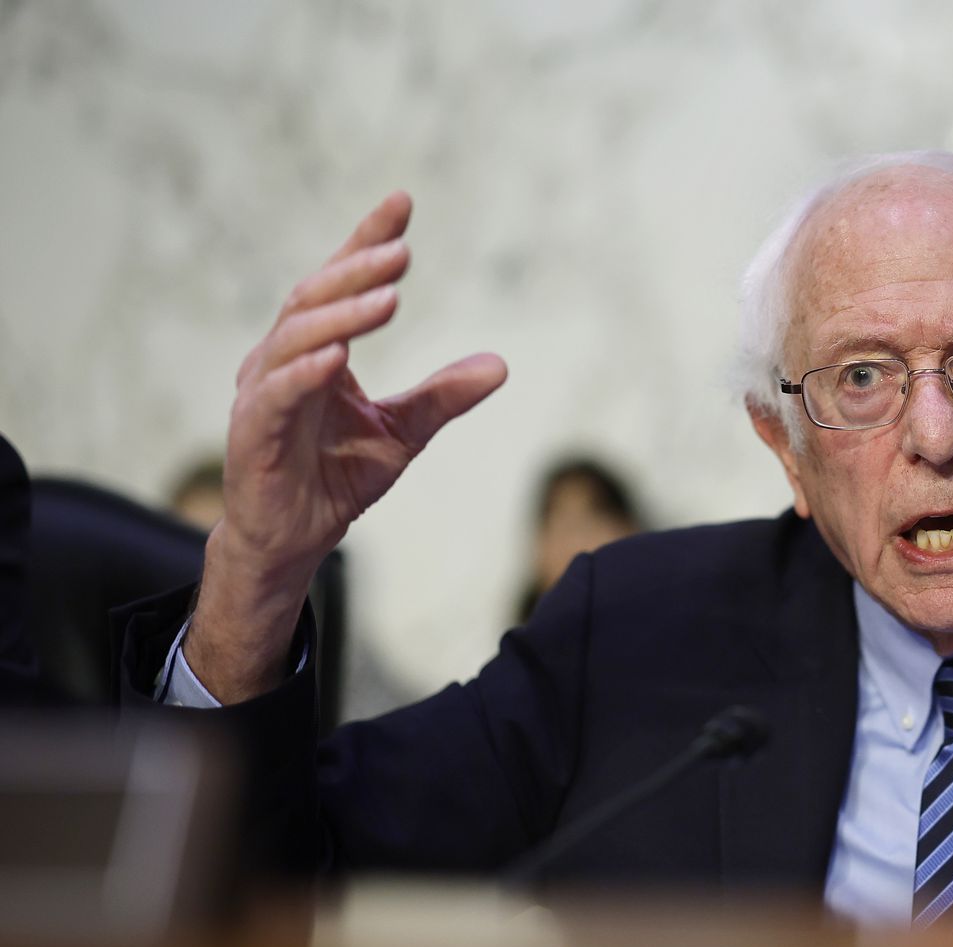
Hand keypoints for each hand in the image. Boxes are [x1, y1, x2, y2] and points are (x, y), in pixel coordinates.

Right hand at [187, 193, 506, 701]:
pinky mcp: (251, 432)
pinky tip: (336, 356)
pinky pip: (277, 394)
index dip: (367, 240)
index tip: (402, 202)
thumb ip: (444, 395)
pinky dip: (305, 372)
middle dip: (358, 270)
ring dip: (341, 315)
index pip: (340, 282)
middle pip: (315, 298)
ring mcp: (262, 392)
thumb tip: (501, 364)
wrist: (294, 538)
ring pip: (295, 337)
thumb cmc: (337, 474)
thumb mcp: (404, 432)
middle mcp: (281, 358)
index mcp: (315, 348)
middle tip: (402, 250)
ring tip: (388, 297)